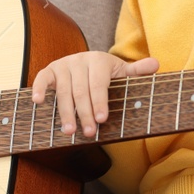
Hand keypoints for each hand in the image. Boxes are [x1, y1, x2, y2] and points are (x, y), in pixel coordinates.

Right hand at [31, 51, 159, 138]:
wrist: (85, 62)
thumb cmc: (106, 73)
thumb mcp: (121, 72)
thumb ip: (136, 71)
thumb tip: (156, 64)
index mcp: (99, 60)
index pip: (99, 84)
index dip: (100, 102)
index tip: (102, 119)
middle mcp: (79, 60)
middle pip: (80, 90)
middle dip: (84, 113)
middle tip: (90, 133)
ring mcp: (63, 65)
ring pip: (62, 91)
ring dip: (65, 112)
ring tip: (69, 131)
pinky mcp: (49, 70)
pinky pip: (42, 79)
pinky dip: (38, 89)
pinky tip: (38, 102)